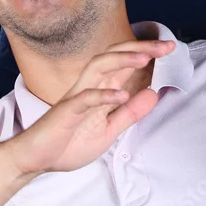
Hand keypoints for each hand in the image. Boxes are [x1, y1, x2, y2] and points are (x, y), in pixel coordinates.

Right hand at [5, 39, 174, 176]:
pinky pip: (85, 98)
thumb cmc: (67, 144)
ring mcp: (76, 97)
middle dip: (140, 48)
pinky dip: (104, 95)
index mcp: (99, 91)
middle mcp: (88, 88)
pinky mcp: (66, 111)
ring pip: (98, 67)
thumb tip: (153, 94)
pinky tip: (122, 95)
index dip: (146, 54)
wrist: (35, 159)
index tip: (170, 49)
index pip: (124, 65)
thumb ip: (129, 114)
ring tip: (145, 58)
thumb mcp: (108, 130)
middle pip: (113, 57)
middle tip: (166, 45)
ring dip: (121, 60)